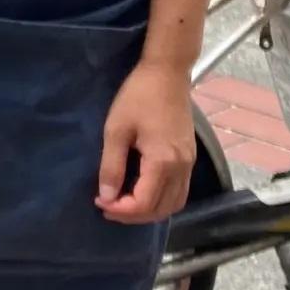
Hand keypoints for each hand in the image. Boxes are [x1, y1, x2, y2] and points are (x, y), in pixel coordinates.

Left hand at [98, 61, 196, 223]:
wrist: (167, 73)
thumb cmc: (138, 96)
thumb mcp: (116, 130)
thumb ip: (111, 166)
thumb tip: (106, 196)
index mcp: (163, 161)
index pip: (144, 203)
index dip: (120, 209)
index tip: (99, 201)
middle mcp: (181, 167)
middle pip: (161, 209)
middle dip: (133, 215)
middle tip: (108, 206)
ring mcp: (189, 163)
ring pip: (174, 204)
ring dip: (149, 211)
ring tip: (124, 204)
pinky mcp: (190, 157)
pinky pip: (180, 191)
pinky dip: (162, 200)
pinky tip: (142, 193)